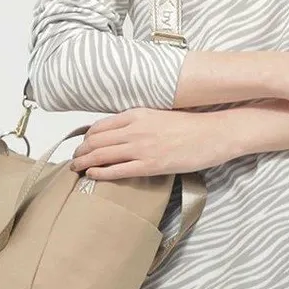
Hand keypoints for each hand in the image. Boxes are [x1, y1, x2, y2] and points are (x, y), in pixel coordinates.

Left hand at [67, 107, 239, 179]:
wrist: (213, 134)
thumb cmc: (191, 126)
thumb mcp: (160, 116)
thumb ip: (140, 122)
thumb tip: (123, 133)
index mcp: (137, 114)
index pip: (101, 125)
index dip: (87, 137)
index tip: (83, 144)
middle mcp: (135, 129)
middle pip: (96, 140)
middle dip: (80, 151)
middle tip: (74, 159)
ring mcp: (141, 148)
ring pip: (102, 154)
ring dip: (84, 162)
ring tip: (76, 168)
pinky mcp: (150, 165)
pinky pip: (117, 170)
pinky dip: (100, 173)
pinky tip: (91, 175)